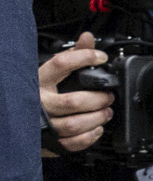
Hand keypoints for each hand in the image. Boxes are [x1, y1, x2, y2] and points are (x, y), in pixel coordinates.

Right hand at [39, 32, 113, 154]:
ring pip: (75, 124)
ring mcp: (43, 123)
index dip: (85, 57)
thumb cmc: (38, 93)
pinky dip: (89, 136)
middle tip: (108, 96)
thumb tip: (87, 38)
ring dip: (98, 118)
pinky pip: (72, 142)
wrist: (16, 119)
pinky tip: (96, 128)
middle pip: (74, 101)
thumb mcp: (50, 73)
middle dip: (98, 99)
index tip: (101, 57)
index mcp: (38, 81)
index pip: (61, 63)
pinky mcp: (49, 141)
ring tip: (106, 112)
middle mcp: (39, 102)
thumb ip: (71, 56)